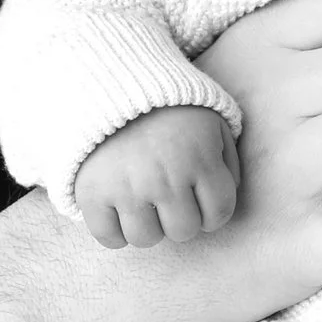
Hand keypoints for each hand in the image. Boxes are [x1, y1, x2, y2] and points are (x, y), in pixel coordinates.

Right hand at [66, 107, 239, 248]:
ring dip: (148, 226)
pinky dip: (114, 231)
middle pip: (182, 231)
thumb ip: (227, 158)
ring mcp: (126, 188)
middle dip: (180, 218)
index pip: (218, 215)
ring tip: (143, 203)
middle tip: (169, 198)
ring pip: (146, 239)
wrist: (111, 82)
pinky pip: (108, 238)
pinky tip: (118, 210)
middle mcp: (164, 178)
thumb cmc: (170, 108)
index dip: (212, 212)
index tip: (199, 200)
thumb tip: (229, 192)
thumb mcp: (212, 122)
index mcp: (199, 159)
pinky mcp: (92, 192)